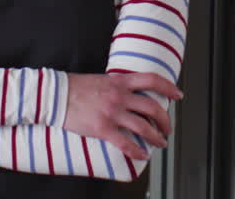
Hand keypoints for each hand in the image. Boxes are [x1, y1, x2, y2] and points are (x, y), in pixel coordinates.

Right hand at [62, 72, 182, 159]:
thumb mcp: (103, 79)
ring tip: (160, 143)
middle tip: (168, 128)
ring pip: (143, 126)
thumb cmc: (77, 87)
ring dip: (156, 137)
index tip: (178, 95)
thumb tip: (131, 92)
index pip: (152, 80)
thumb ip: (119, 85)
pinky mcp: (102, 128)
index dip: (169, 88)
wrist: (56, 96)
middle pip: (152, 107)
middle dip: (165, 120)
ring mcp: (112, 113)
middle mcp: (120, 96)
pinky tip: (142, 155)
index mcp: (121, 81)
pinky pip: (125, 143)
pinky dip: (137, 151)